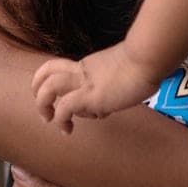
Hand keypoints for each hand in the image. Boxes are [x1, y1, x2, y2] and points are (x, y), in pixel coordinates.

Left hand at [32, 43, 159, 133]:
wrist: (149, 57)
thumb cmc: (146, 61)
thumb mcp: (124, 69)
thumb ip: (116, 78)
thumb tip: (122, 91)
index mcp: (89, 65)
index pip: (60, 67)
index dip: (49, 80)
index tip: (56, 99)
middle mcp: (83, 71)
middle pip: (46, 72)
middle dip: (38, 92)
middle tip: (45, 112)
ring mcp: (86, 83)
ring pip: (49, 87)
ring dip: (43, 105)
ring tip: (50, 121)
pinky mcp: (91, 96)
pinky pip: (65, 107)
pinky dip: (61, 119)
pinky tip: (68, 129)